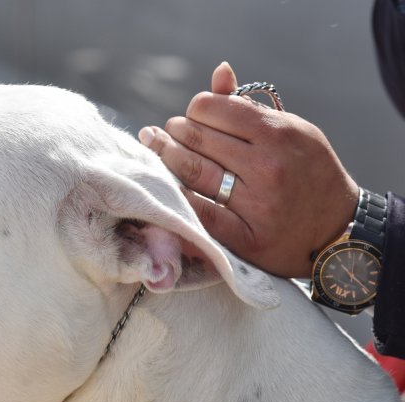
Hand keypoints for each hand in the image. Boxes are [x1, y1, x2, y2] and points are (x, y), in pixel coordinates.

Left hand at [138, 62, 358, 277]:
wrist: (336, 226)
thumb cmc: (306, 170)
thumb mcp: (289, 130)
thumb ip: (249, 107)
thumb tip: (219, 71)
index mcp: (278, 132)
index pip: (212, 108)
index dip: (194, 110)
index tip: (191, 117)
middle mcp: (267, 166)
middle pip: (196, 139)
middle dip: (173, 133)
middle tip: (166, 134)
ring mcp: (257, 203)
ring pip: (192, 172)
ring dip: (166, 159)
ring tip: (160, 152)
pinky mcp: (246, 237)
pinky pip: (200, 213)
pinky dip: (178, 197)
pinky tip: (166, 186)